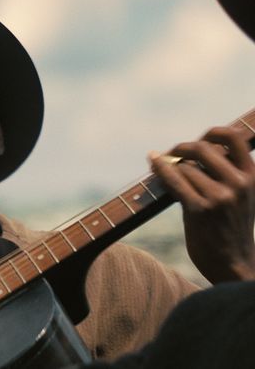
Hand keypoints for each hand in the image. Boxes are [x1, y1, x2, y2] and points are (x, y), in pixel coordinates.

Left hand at [150, 126, 254, 283]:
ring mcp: (220, 197)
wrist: (233, 265)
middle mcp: (238, 184)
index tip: (199, 139)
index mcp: (252, 176)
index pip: (233, 137)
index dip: (212, 132)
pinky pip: (174, 180)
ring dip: (170, 168)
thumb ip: (225, 173)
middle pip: (201, 148)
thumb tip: (191, 149)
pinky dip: (160, 169)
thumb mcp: (240, 196)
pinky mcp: (200, 210)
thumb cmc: (230, 228)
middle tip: (170, 155)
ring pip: (185, 167)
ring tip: (164, 173)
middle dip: (181, 149)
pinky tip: (152, 163)